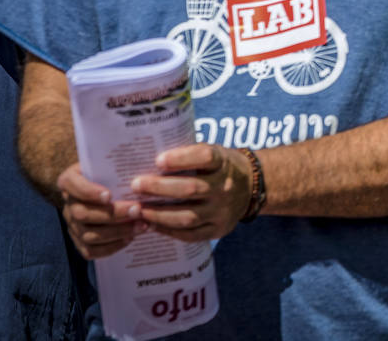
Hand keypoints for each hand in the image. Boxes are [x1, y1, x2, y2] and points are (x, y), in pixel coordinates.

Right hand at [57, 163, 145, 259]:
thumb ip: (121, 163)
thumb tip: (149, 164)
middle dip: (113, 214)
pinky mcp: (79, 241)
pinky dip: (111, 247)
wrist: (108, 188)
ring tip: (141, 225)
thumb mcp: (113, 163)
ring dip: (117, 232)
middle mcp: (68, 203)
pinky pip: (90, 250)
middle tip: (138, 210)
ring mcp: (72, 224)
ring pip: (88, 234)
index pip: (71, 184)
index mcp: (69, 179)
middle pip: (82, 214)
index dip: (88, 192)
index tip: (109, 195)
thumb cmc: (113, 171)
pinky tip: (130, 238)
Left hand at [133, 143, 251, 242]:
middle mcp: (225, 187)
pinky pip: (190, 234)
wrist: (252, 186)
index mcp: (223, 163)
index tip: (158, 159)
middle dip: (159, 188)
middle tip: (135, 185)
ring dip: (159, 214)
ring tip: (138, 209)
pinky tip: (151, 224)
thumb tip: (149, 158)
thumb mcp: (214, 152)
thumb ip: (189, 155)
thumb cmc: (220, 166)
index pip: (205, 157)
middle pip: (190, 189)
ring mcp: (222, 211)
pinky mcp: (219, 229)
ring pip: (187, 216)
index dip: (181, 159)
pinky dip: (168, 230)